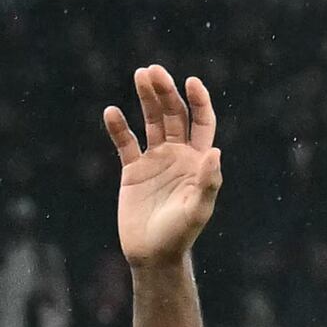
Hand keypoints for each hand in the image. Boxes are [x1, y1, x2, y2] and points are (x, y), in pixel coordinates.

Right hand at [104, 64, 224, 268]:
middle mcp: (177, 154)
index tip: (190, 82)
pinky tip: (112, 112)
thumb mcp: (197, 210)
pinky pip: (125, 143)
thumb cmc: (180, 235)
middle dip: (165, 91)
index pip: (201, 121)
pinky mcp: (132, 171)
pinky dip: (119, 128)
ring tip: (140, 75)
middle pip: (174, 114)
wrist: (152, 255)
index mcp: (197, 160)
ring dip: (146, 99)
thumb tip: (215, 152)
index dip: (198, 100)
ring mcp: (155, 160)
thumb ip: (208, 182)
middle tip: (152, 71)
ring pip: (151, 121)